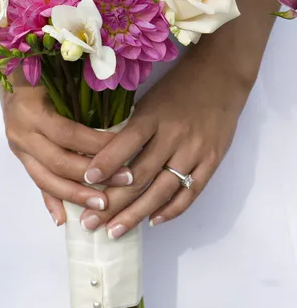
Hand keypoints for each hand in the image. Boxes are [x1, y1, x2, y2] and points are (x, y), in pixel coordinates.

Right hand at [0, 71, 132, 225]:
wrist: (5, 72)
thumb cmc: (40, 71)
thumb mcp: (59, 79)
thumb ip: (82, 98)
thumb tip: (120, 120)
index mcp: (31, 110)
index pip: (69, 134)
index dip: (97, 145)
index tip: (126, 151)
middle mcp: (21, 132)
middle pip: (58, 162)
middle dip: (93, 175)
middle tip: (125, 181)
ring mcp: (19, 148)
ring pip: (46, 179)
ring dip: (76, 195)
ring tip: (101, 206)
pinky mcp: (20, 157)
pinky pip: (36, 183)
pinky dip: (50, 201)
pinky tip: (63, 219)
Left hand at [80, 48, 251, 237]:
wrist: (222, 76)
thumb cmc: (177, 87)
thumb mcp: (148, 99)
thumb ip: (130, 128)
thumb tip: (101, 160)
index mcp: (153, 116)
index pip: (125, 144)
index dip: (105, 164)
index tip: (85, 181)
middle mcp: (173, 136)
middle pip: (140, 176)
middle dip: (112, 203)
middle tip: (90, 223)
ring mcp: (195, 151)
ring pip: (162, 190)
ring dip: (136, 214)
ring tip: (114, 231)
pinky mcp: (212, 161)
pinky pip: (190, 192)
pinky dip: (171, 210)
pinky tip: (152, 221)